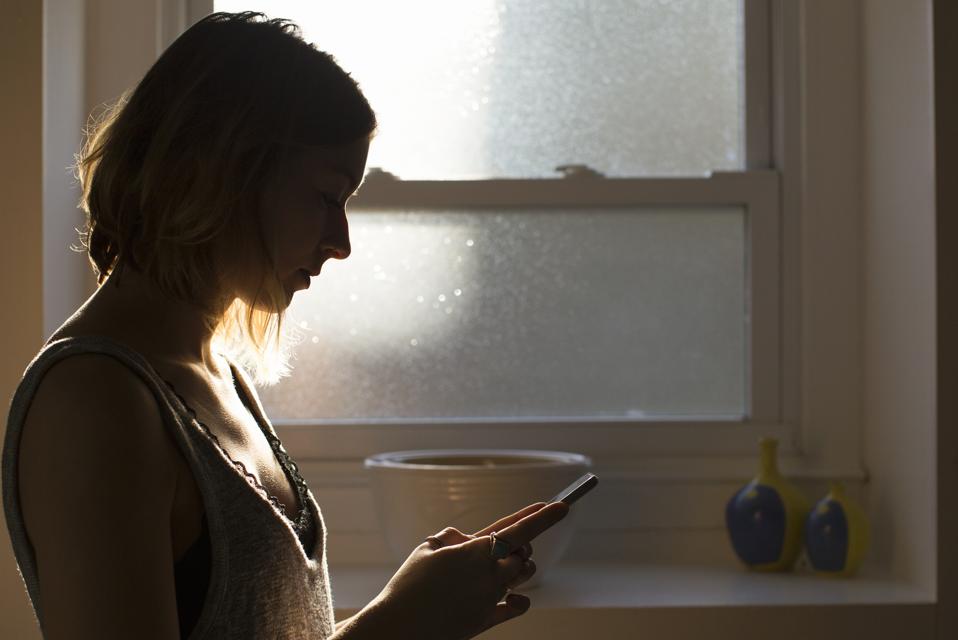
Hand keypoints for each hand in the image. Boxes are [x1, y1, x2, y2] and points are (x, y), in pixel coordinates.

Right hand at [370, 501, 569, 639]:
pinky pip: (516, 606)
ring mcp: (490, 598)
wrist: (399, 628)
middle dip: (522, 543)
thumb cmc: (408, 585)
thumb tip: (467, 537)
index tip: (562, 506)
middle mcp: (488, 573)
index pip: (517, 529)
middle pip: (524, 552)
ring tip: (503, 565)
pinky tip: (512, 595)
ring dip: (519, 566)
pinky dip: (518, 599)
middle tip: (509, 543)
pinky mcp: (487, 620)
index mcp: (474, 551)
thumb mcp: (426, 549)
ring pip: (522, 575)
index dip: (542, 516)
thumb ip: (452, 537)